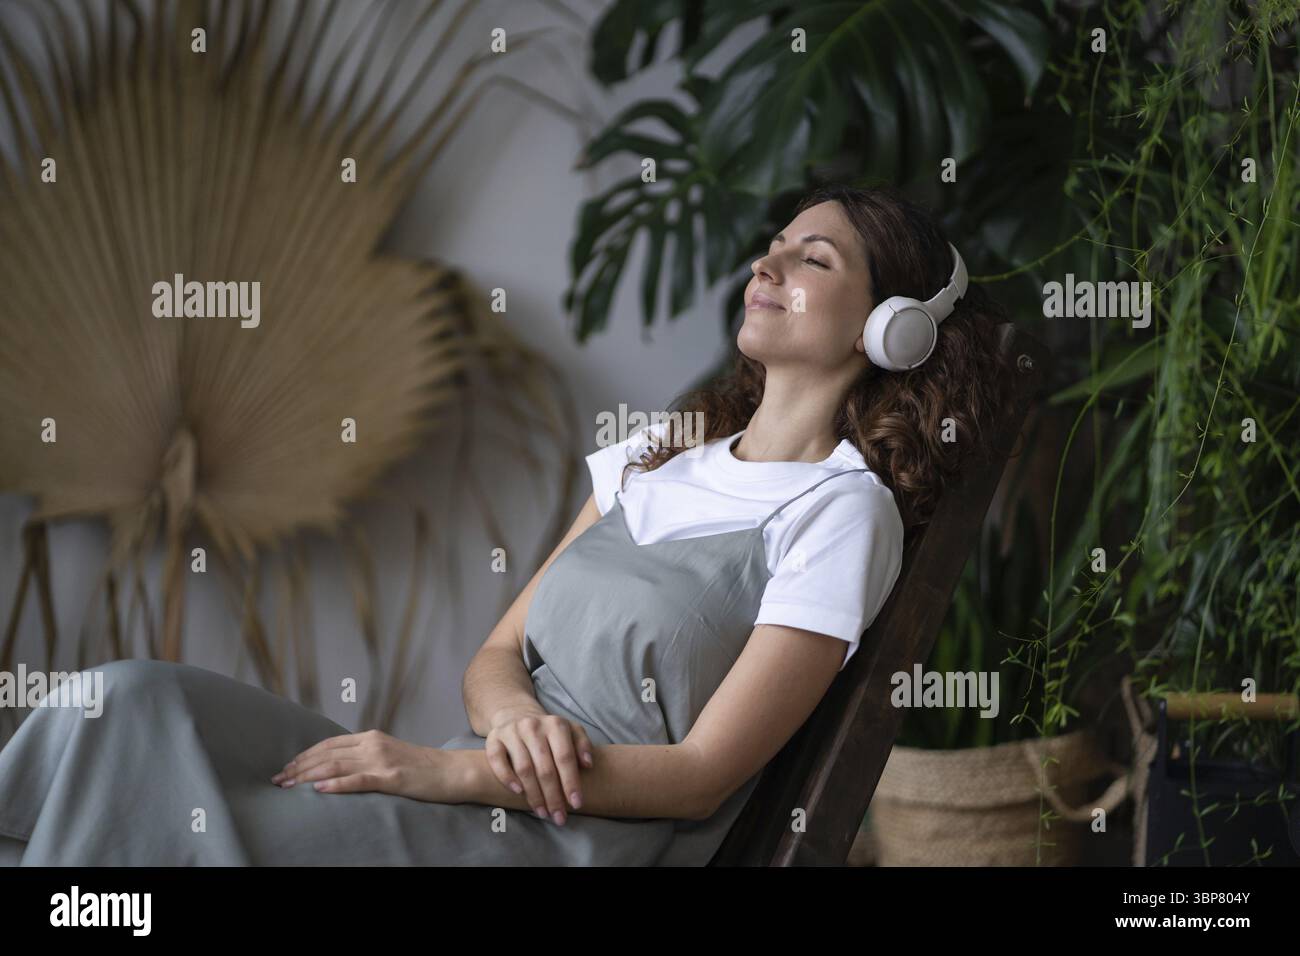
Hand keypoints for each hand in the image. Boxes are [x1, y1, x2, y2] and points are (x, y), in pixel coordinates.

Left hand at [272, 729, 446, 801]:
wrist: (453, 771)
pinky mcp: (392, 777)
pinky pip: (359, 780)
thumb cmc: (422, 768)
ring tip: (289, 786)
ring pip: (337, 765)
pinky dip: (337, 784)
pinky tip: (320, 790)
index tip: (286, 768)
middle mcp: (374, 744)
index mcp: (372, 737)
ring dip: (309, 776)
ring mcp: (383, 760)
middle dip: (299, 767)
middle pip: (328, 754)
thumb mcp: (390, 756)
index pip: (329, 744)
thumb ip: (366, 757)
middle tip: (278, 780)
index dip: (304, 755)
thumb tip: (338, 767)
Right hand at [486, 708, 593, 825]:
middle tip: (559, 817)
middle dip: (553, 796)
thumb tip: (588, 765)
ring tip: (543, 812)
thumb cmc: (548, 732)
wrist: (516, 715)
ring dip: (534, 795)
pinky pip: (497, 761)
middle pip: (545, 768)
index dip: (570, 782)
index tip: (576, 804)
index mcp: (555, 724)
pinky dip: (507, 777)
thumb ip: (582, 745)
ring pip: (524, 768)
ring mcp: (511, 732)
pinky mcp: (493, 739)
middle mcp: (532, 726)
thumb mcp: (570, 731)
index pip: (565, 757)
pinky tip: (518, 792)